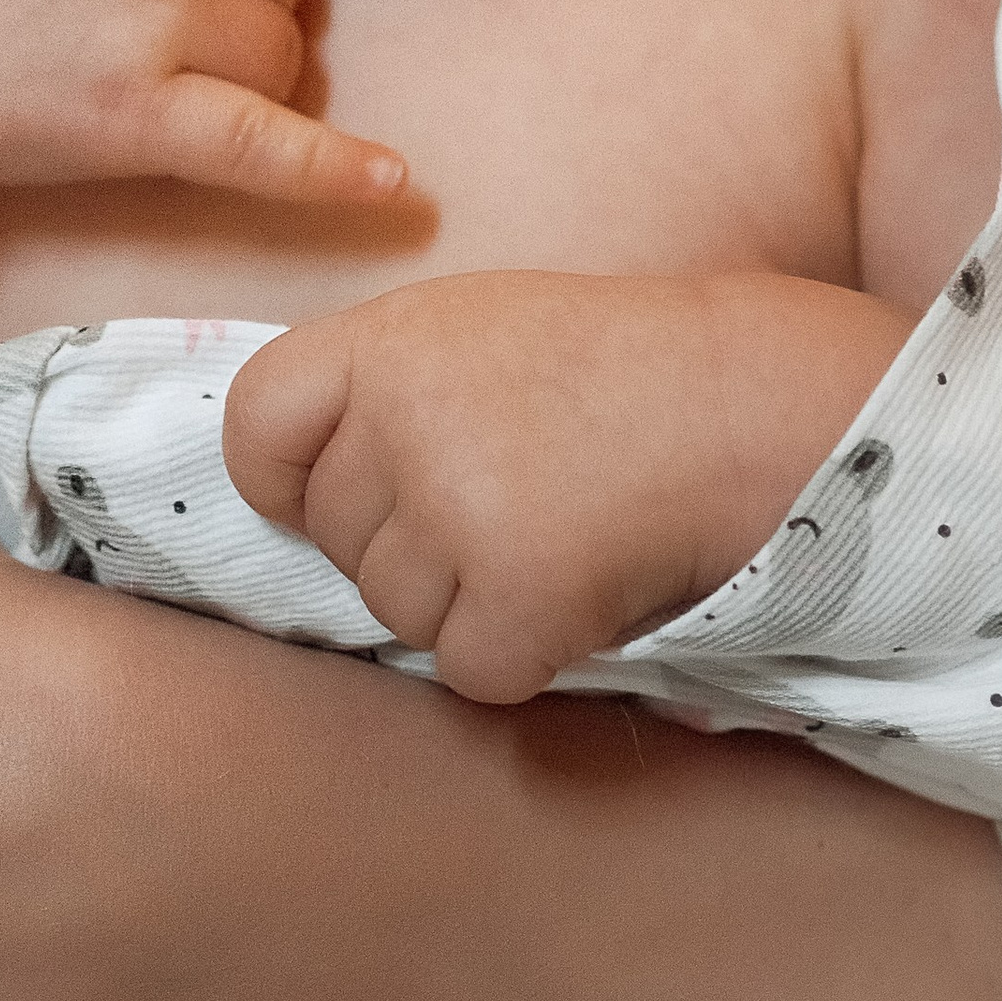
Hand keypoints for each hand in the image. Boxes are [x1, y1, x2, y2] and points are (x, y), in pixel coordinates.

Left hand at [222, 269, 910, 702]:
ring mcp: (456, 510)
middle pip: (339, 539)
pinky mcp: (515, 596)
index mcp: (382, 340)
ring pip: (397, 613)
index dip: (288, 477)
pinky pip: (468, 669)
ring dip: (466, 601)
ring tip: (554, 530)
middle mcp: (402, 421)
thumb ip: (376, 393)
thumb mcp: (471, 331)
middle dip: (410, 543)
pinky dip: (523, 653)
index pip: (256, 424)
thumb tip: (286, 505)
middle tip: (511, 496)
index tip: (342, 489)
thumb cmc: (608, 369)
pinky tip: (580, 587)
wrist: (745, 403)